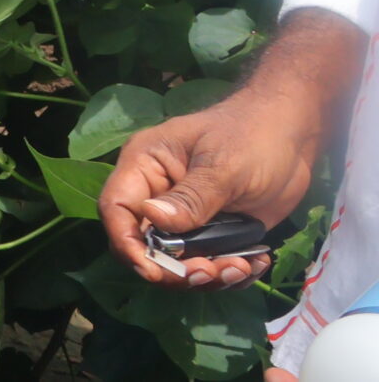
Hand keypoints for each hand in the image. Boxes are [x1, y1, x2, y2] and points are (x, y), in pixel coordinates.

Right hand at [97, 11, 359, 289]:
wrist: (293, 133)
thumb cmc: (253, 136)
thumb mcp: (224, 167)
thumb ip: (190, 197)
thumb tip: (150, 217)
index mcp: (145, 165)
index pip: (117, 208)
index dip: (128, 243)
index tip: (155, 270)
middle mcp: (157, 193)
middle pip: (144, 244)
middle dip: (176, 268)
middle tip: (213, 272)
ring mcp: (185, 215)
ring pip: (177, 261)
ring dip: (207, 275)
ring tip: (242, 268)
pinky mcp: (212, 230)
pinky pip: (208, 262)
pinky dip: (230, 273)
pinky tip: (256, 262)